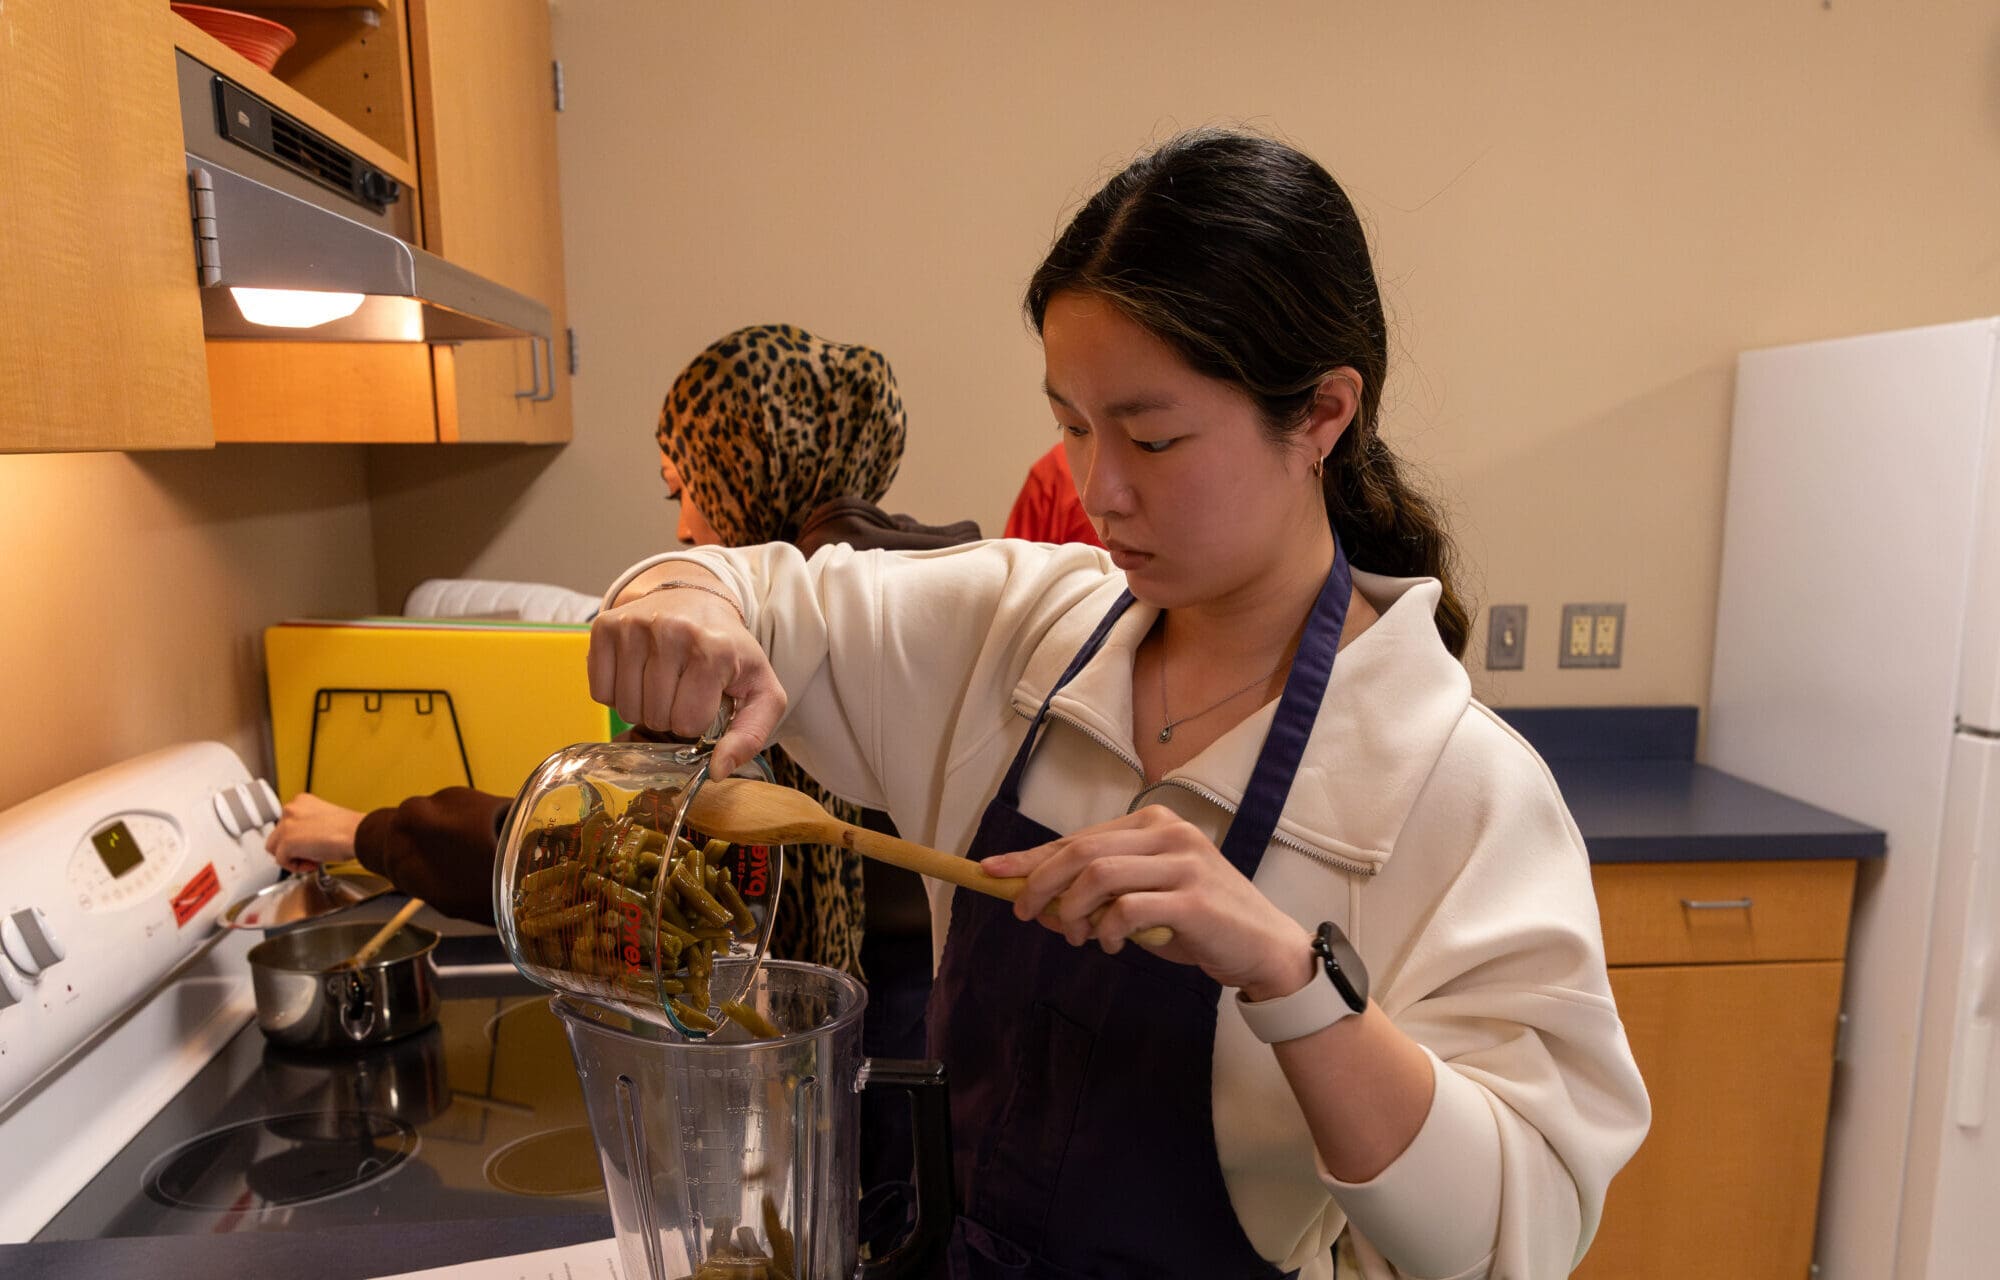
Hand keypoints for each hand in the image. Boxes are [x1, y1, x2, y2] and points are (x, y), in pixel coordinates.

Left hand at [265, 793, 364, 872]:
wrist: (357, 834)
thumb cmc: (350, 829)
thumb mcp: (326, 820)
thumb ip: (309, 826)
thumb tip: (304, 842)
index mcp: (302, 801)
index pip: (287, 822)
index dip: (298, 837)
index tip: (310, 843)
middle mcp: (291, 809)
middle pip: (277, 835)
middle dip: (292, 848)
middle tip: (310, 853)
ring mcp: (287, 825)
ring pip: (274, 848)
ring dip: (291, 857)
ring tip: (310, 859)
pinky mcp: (286, 841)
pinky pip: (281, 861)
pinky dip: (295, 867)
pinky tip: (312, 863)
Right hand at [587, 578, 786, 776]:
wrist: (696, 600)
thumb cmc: (730, 652)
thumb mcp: (760, 691)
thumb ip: (751, 736)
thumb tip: (716, 771)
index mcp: (714, 649)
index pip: (688, 723)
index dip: (696, 721)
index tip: (703, 700)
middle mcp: (671, 631)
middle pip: (654, 718)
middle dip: (668, 716)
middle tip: (681, 691)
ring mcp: (634, 626)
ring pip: (624, 709)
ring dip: (642, 708)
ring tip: (661, 683)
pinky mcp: (606, 626)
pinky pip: (600, 693)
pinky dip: (616, 694)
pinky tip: (637, 674)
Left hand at [980, 804, 1315, 996]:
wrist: (1262, 948)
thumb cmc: (1199, 923)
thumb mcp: (1144, 902)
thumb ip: (1099, 897)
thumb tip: (1036, 904)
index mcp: (1153, 823)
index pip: (1078, 837)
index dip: (1030, 856)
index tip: (991, 872)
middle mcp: (1168, 833)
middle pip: (1081, 851)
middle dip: (1039, 883)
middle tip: (1022, 914)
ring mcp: (1183, 862)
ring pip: (1098, 876)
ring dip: (1071, 911)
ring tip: (1074, 936)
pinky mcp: (1193, 898)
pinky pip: (1127, 910)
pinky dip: (1107, 930)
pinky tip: (1112, 945)